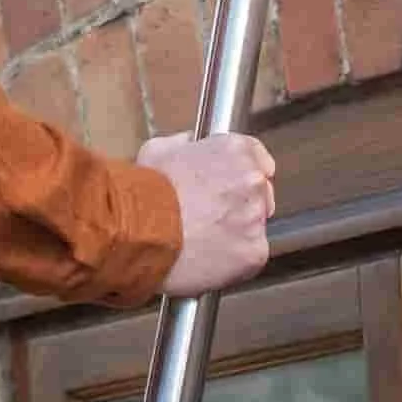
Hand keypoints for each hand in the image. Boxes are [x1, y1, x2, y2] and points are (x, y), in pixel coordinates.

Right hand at [137, 133, 277, 295]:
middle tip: (211, 216)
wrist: (140, 233)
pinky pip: (251, 255)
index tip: (234, 185)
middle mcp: (252, 180)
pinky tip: (210, 257)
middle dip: (241, 204)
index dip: (243, 174)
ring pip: (255, 226)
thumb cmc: (145, 194)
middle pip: (260, 193)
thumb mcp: (156, 151)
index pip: (258, 158)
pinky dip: (235, 259)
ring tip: (205, 240)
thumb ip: (181, 143)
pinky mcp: (254, 252)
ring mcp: (255, 217)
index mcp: (234, 151)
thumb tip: (188, 143)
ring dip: (237, 232)